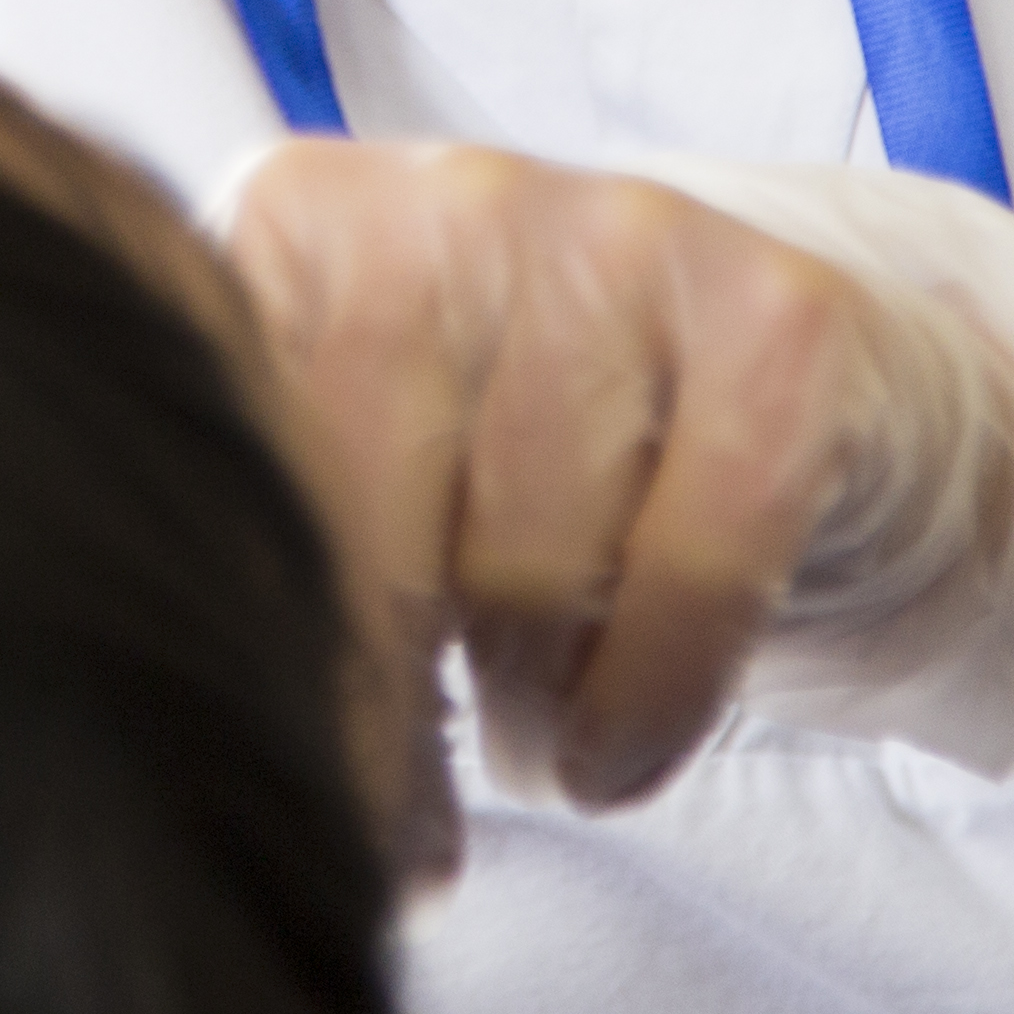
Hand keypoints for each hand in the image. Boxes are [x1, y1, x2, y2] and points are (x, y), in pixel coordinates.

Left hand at [214, 139, 887, 816]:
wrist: (795, 390)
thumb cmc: (523, 462)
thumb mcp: (370, 474)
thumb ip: (273, 551)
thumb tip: (218, 756)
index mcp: (301, 224)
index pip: (244, 469)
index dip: (271, 656)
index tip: (299, 787)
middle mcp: (446, 196)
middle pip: (374, 522)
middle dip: (391, 699)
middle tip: (418, 817)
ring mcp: (618, 233)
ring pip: (528, 563)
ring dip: (526, 712)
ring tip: (532, 736)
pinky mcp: (777, 311)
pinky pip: (695, 567)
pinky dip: (654, 697)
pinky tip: (623, 750)